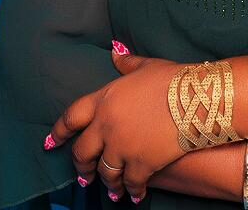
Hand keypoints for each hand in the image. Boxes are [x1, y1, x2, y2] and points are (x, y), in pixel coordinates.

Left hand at [42, 42, 189, 203]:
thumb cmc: (173, 79)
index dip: (59, 132)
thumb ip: (127, 63)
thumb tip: (115, 52)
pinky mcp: (140, 164)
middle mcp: (106, 126)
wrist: (196, 100)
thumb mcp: (147, 66)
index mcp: (104, 99)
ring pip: (105, 172)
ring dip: (108, 183)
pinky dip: (132, 191)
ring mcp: (122, 147)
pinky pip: (130, 183)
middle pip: (83, 152)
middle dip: (82, 166)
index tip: (52, 143)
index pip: (71, 117)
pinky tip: (135, 195)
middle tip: (84, 174)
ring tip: (112, 190)